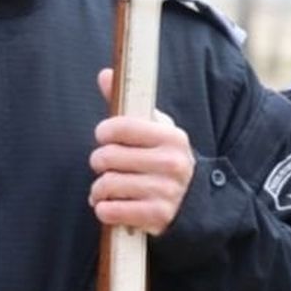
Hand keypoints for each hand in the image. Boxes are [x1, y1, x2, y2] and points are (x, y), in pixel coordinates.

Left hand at [89, 67, 195, 234]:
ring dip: (98, 189)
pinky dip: (103, 210)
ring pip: (107, 185)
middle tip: (104, 165)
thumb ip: (126, 104)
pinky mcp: (157, 216)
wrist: (192, 201)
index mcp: (172, 137)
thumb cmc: (164, 158)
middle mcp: (172, 163)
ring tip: (105, 188)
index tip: (104, 136)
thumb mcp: (154, 130)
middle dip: (99, 162)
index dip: (104, 131)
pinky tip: (110, 205)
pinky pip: (112, 211)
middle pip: (108, 157)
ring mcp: (166, 191)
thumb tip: (105, 74)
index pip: (121, 127)